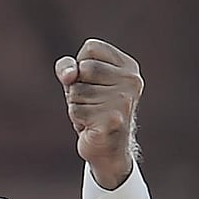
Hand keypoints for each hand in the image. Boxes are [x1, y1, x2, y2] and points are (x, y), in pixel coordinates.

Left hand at [55, 39, 142, 189]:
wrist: (108, 150)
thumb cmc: (93, 109)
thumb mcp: (78, 81)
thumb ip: (67, 67)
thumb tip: (69, 75)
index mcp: (129, 67)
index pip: (91, 47)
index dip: (81, 66)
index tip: (94, 83)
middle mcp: (132, 81)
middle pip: (83, 68)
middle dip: (77, 87)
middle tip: (91, 102)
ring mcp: (124, 101)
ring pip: (76, 91)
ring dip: (76, 105)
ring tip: (92, 114)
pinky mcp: (112, 120)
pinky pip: (76, 110)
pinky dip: (77, 119)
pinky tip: (92, 126)